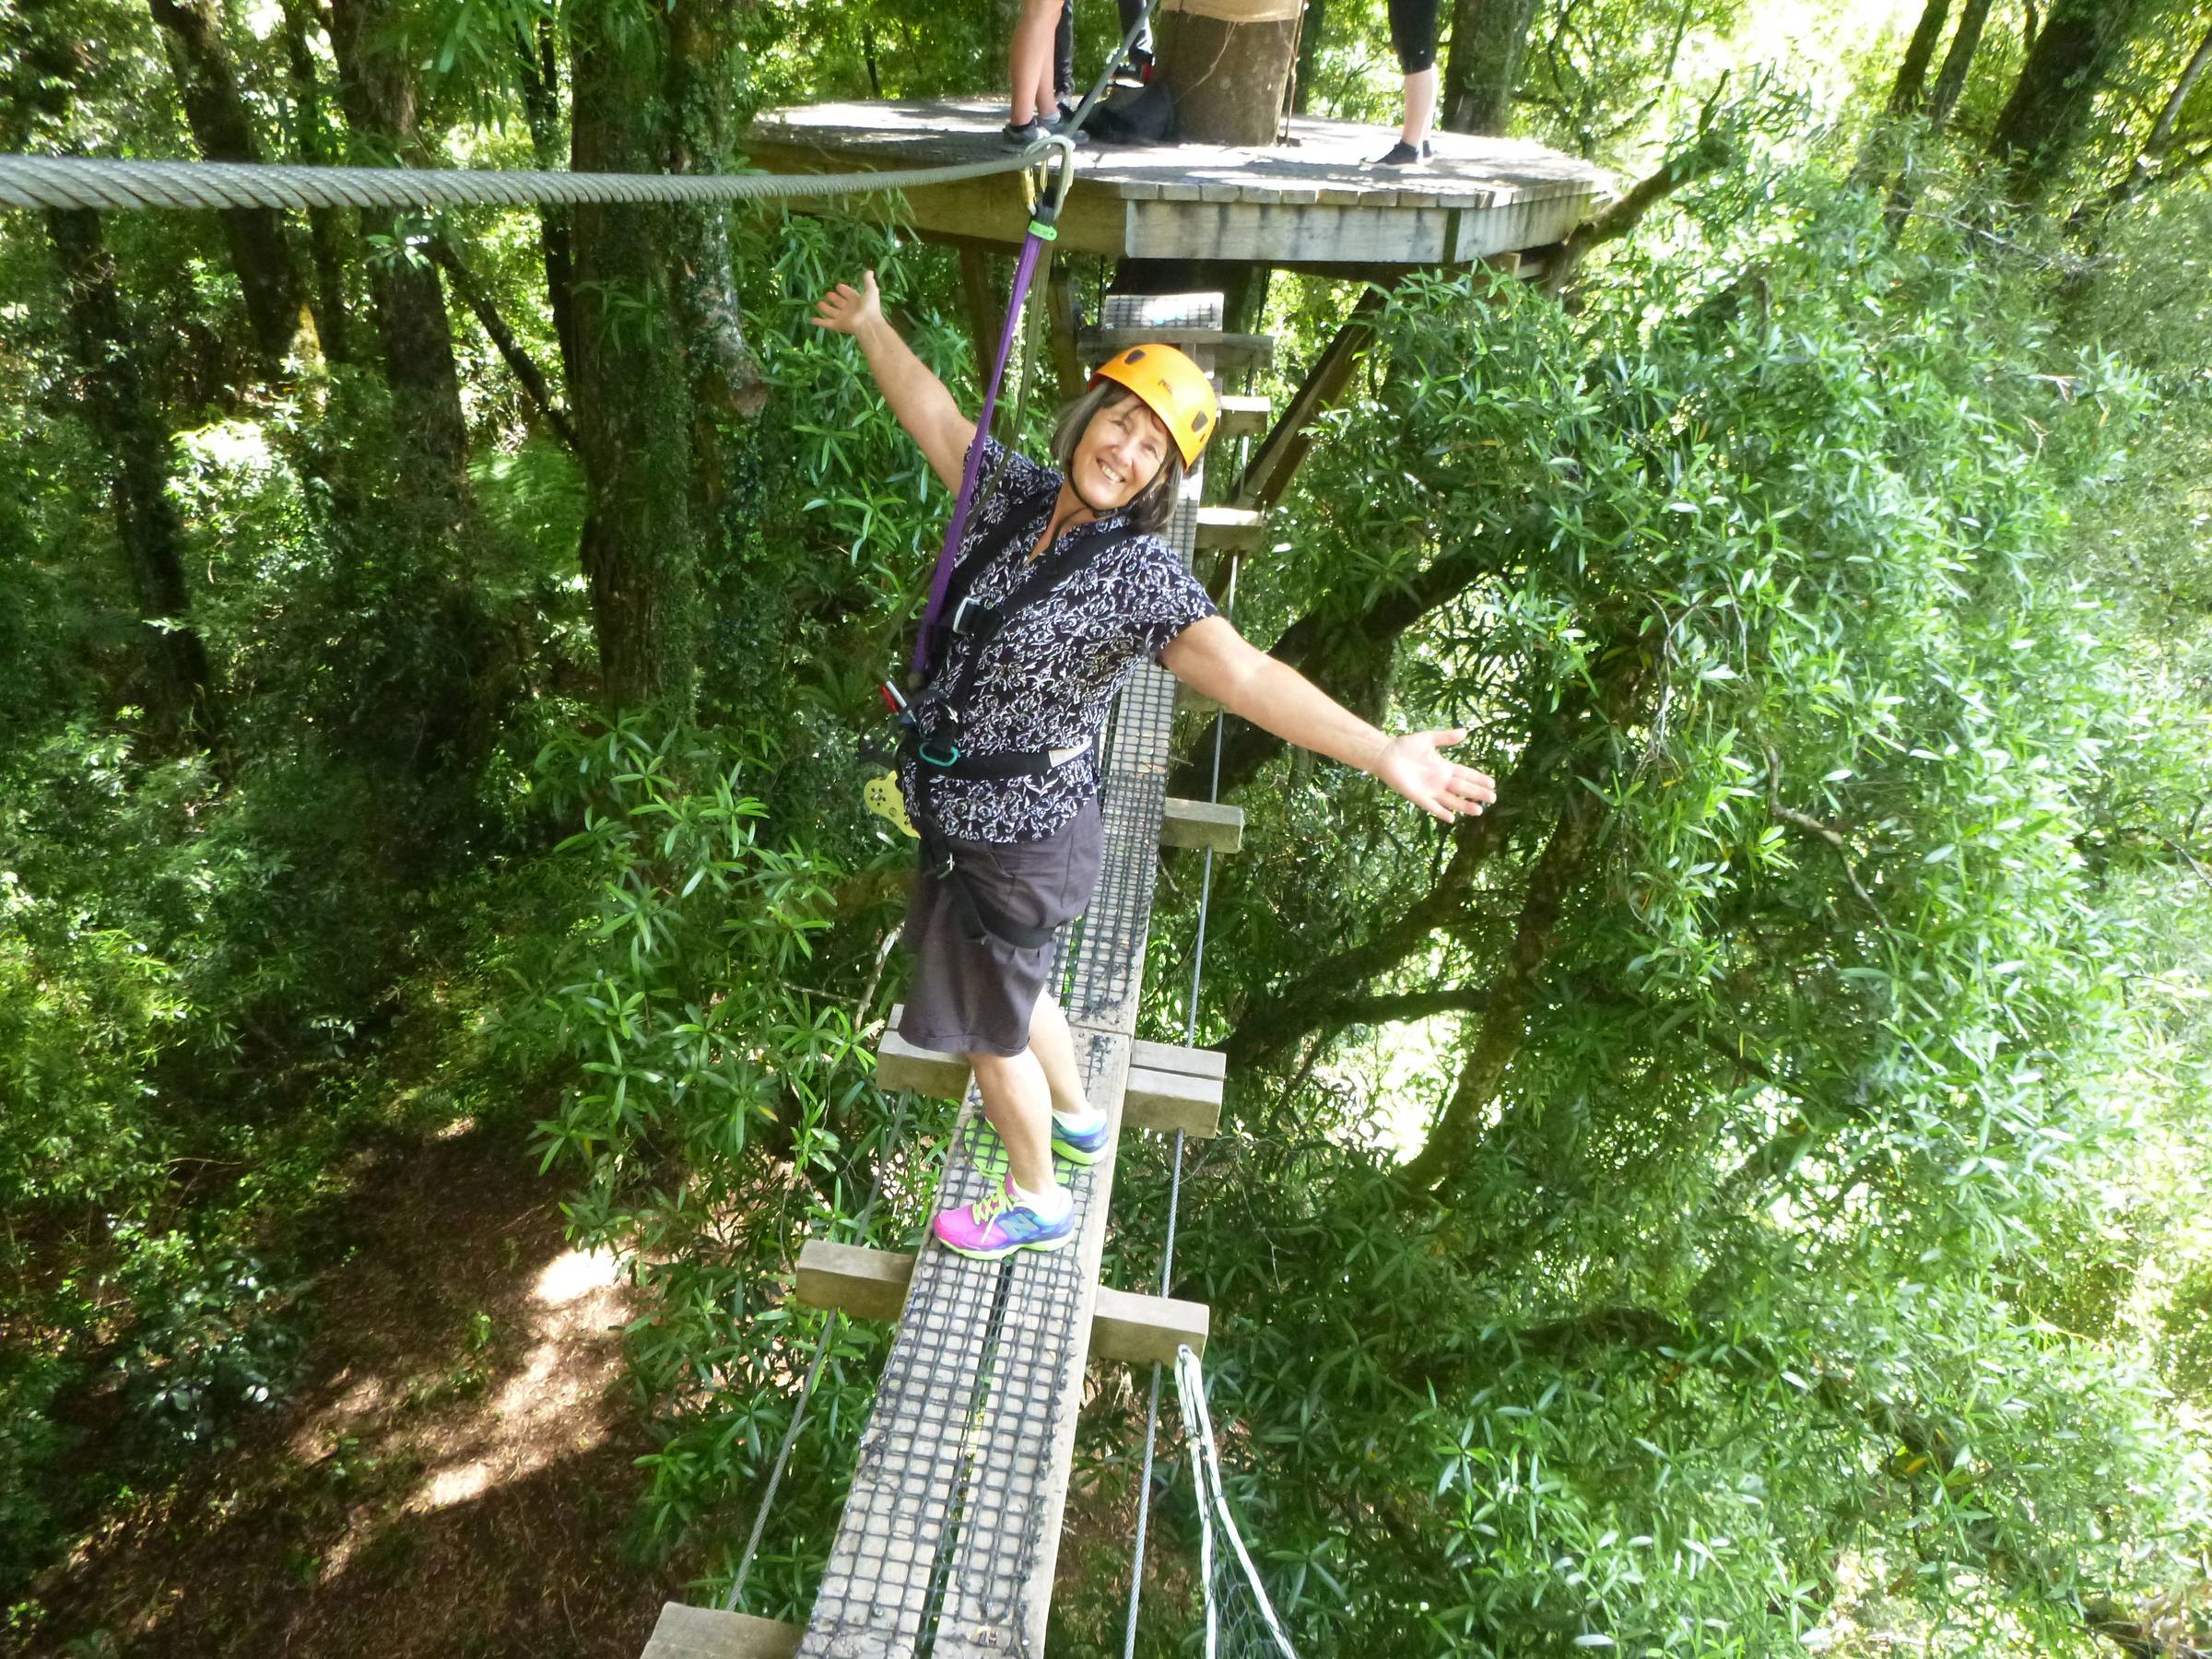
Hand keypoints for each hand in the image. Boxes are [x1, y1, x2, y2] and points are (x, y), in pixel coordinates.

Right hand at [812, 270, 883, 336]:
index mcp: (858, 301)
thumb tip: (869, 271)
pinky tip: (812, 319)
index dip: (845, 290)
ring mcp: (843, 318)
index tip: (838, 286)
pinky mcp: (838, 325)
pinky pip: (827, 323)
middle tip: (828, 294)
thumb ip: (868, 281)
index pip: (850, 294)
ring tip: (819, 304)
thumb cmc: (869, 306)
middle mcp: (850, 310)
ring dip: (826, 309)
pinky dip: (819, 322)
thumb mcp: (871, 290)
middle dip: (834, 299)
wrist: (868, 323)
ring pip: (832, 312)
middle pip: (840, 303)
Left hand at [1373, 729, 1496, 824]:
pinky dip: (1441, 812)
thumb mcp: (1429, 738)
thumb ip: (1446, 737)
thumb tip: (1465, 731)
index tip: (1492, 783)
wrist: (1386, 754)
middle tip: (1493, 799)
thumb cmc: (1405, 746)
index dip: (1478, 779)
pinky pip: (1432, 806)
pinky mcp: (1418, 796)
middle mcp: (1440, 781)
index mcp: (1444, 768)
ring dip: (1464, 805)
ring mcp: (1430, 790)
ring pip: (1451, 800)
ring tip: (1479, 811)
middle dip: (1477, 793)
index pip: (1466, 774)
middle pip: (1463, 788)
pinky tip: (1451, 818)